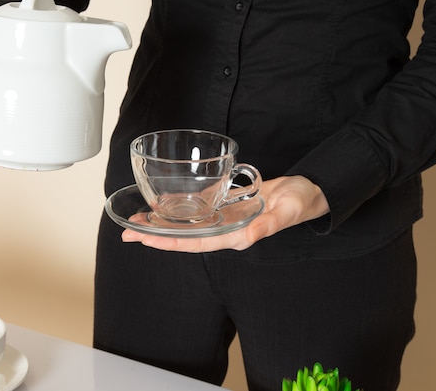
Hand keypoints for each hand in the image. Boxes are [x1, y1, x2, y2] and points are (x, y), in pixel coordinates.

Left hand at [121, 175, 329, 251]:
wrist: (307, 192)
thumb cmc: (299, 203)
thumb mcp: (285, 213)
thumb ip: (266, 226)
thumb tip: (244, 238)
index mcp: (236, 236)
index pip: (195, 243)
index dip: (169, 242)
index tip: (145, 240)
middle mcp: (225, 230)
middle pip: (185, 236)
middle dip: (157, 235)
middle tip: (128, 233)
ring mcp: (224, 219)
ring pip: (188, 224)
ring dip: (164, 223)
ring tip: (139, 220)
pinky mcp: (227, 206)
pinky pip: (200, 209)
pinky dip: (181, 207)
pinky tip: (164, 204)